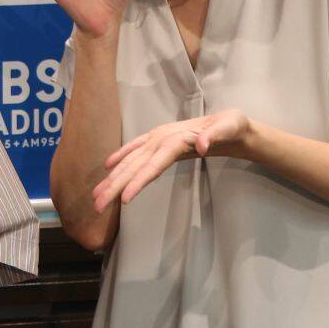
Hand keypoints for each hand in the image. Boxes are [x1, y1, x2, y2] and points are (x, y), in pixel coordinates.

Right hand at [92, 108, 251, 210]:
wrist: (230, 123)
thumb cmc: (232, 126)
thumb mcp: (231, 127)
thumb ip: (216, 135)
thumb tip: (201, 145)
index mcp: (176, 139)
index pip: (153, 164)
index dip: (138, 181)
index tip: (125, 199)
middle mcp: (161, 138)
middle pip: (134, 165)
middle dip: (115, 185)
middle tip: (98, 204)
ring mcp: (157, 138)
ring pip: (130, 161)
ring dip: (112, 178)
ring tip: (96, 195)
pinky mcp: (158, 140)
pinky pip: (134, 150)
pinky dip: (120, 157)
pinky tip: (108, 168)